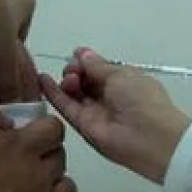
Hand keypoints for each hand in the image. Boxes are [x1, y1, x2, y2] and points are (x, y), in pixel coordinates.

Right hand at [41, 48, 191, 184]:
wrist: (149, 138)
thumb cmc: (141, 99)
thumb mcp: (121, 74)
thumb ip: (97, 65)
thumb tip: (82, 53)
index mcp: (124, 81)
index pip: (98, 69)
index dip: (86, 61)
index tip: (77, 55)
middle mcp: (109, 96)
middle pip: (84, 80)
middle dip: (76, 70)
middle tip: (74, 71)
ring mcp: (95, 111)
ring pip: (74, 93)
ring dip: (67, 80)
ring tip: (68, 78)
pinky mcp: (83, 125)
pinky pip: (66, 107)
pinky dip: (53, 93)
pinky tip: (42, 80)